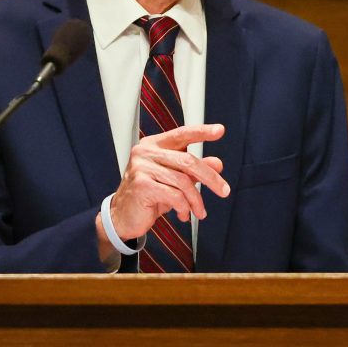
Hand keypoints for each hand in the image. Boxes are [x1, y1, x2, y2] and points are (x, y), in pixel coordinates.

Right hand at [108, 123, 229, 241]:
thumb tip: (217, 163)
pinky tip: (184, 215)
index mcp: (153, 145)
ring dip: (196, 200)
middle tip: (224, 190)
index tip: (220, 130)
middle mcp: (146, 152)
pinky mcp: (142, 185)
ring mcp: (142, 168)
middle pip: (187, 161)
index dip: (202, 132)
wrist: (123, 217)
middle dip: (210, 177)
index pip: (181, 134)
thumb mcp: (174, 180)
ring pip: (183, 181)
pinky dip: (184, 207)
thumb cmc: (149, 195)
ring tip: (199, 212)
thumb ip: (194, 170)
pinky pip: (174, 196)